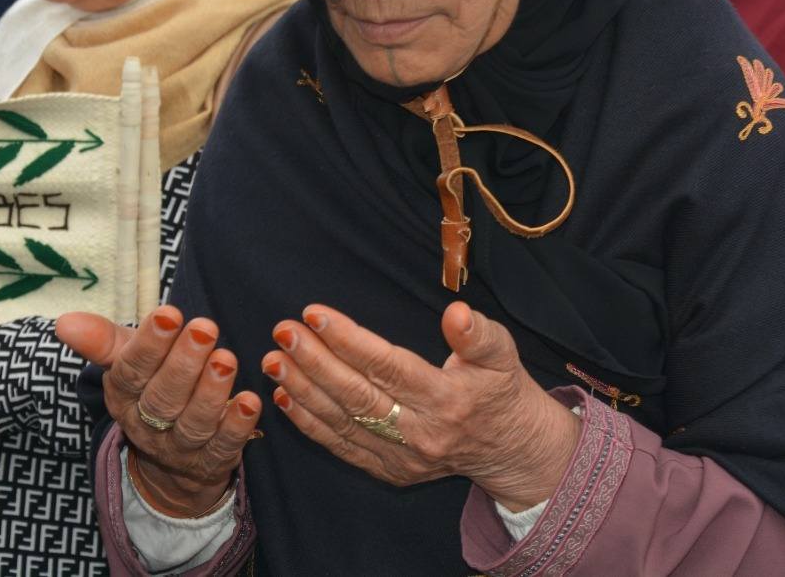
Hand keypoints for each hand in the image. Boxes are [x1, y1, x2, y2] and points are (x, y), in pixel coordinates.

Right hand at [56, 306, 259, 517]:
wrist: (171, 458)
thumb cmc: (152, 387)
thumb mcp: (127, 361)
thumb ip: (102, 340)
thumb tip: (63, 321)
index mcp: (124, 396)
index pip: (132, 370)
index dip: (150, 344)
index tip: (169, 314)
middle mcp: (147, 425)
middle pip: (163, 398)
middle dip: (184, 363)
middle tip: (205, 329)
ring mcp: (179, 448)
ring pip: (193, 423)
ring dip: (211, 392)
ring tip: (226, 360)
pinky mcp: (211, 463)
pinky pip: (223, 447)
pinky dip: (237, 426)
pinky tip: (250, 402)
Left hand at [264, 301, 580, 511]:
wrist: (512, 450)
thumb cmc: (502, 389)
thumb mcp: (503, 354)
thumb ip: (479, 334)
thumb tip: (456, 314)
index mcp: (448, 400)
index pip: (389, 366)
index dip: (349, 340)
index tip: (314, 313)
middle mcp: (422, 433)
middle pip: (357, 395)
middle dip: (314, 362)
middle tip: (282, 331)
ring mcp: (402, 458)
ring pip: (343, 422)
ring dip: (303, 390)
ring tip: (272, 359)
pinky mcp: (389, 471)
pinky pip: (342, 446)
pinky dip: (310, 423)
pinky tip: (285, 395)